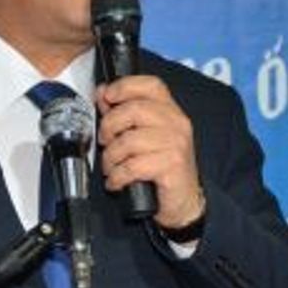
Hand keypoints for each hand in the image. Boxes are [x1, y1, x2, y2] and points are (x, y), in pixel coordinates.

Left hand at [96, 76, 204, 229]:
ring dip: (111, 157)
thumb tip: (102, 94)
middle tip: (105, 141)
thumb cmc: (163, 167)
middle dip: (110, 126)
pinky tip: (116, 181)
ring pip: (129, 141)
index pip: (151, 85)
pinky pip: (133, 166)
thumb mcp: (145, 136)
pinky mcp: (172, 166)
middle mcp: (177, 124)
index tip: (106, 96)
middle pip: (134, 110)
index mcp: (171, 111)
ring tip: (110, 167)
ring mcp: (176, 144)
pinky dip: (117, 176)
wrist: (185, 201)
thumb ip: (124, 114)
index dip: (125, 86)